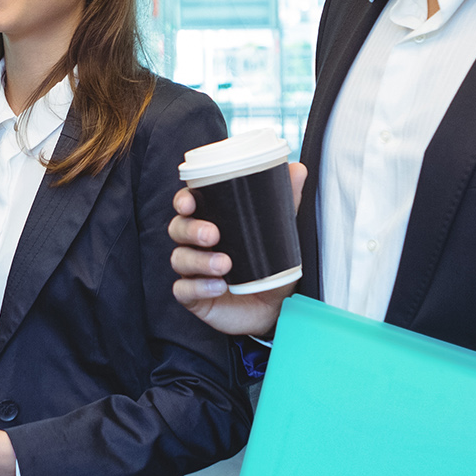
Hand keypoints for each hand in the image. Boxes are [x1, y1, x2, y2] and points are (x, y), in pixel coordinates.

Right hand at [167, 161, 306, 334]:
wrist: (276, 307)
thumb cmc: (268, 266)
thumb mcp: (278, 231)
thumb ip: (285, 201)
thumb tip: (297, 168)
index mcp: (209, 221)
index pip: (186, 205)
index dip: (182, 201)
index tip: (189, 202)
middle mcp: (195, 245)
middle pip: (178, 229)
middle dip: (192, 229)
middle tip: (214, 234)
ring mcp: (192, 271)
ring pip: (180, 259)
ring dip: (199, 260)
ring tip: (225, 264)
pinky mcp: (194, 297)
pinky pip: (184, 290)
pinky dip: (198, 287)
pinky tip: (218, 286)